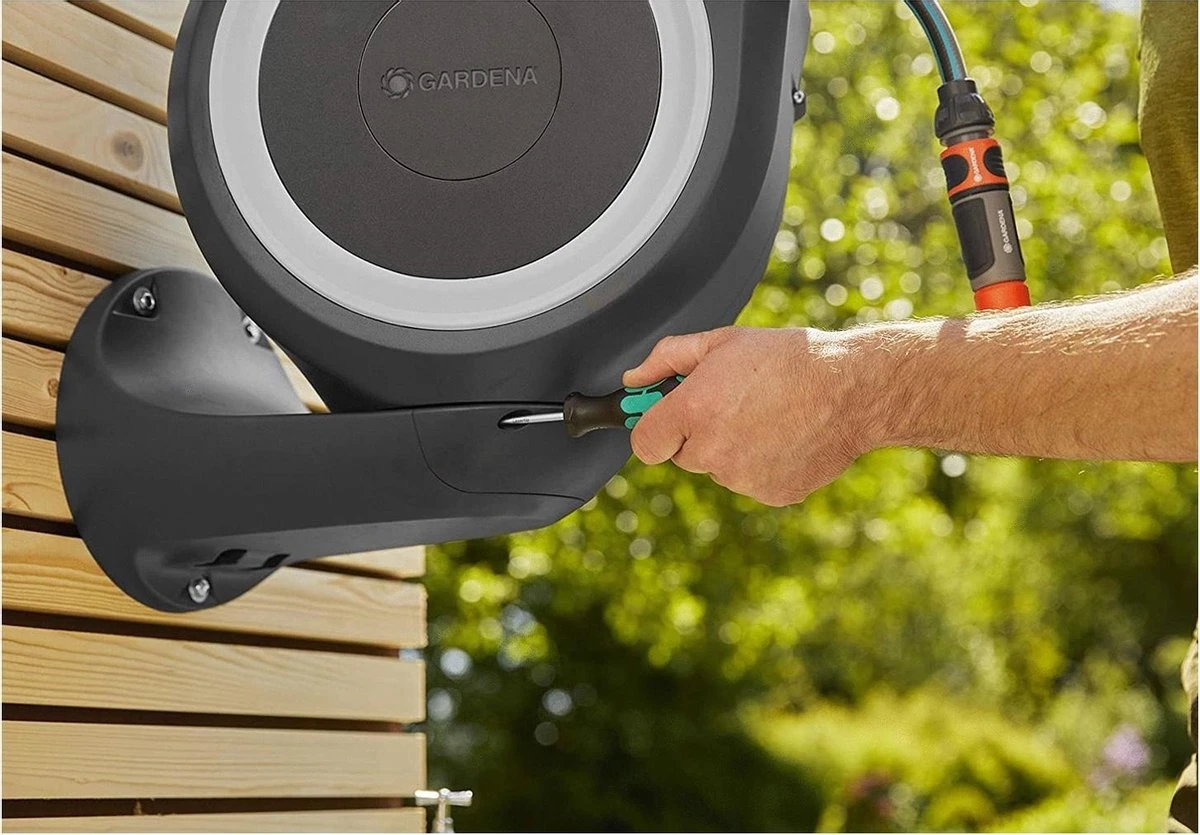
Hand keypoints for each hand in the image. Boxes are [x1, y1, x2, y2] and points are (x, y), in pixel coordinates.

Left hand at [623, 326, 882, 505]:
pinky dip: (762, 464)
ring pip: (720, 468)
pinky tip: (785, 435)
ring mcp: (743, 478)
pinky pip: (752, 482)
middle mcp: (714, 451)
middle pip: (683, 455)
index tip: (665, 419)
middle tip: (733, 404)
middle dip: (698, 433)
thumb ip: (667, 359)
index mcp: (694, 411)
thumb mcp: (723, 342)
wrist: (851, 389)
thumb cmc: (788, 360)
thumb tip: (633, 379)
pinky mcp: (771, 494)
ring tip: (768, 415)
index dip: (654, 429)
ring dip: (732, 448)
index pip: (644, 444)